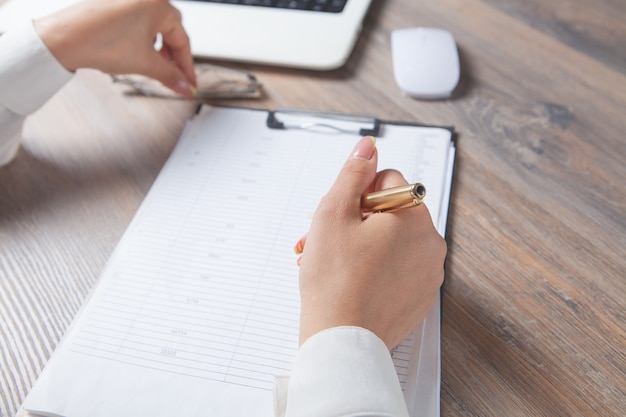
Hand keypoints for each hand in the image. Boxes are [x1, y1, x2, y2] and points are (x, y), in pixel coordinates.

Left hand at [34, 0, 195, 97]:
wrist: (64, 39)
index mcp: (159, 5)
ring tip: (154, 69)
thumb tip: (184, 86)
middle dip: (173, 58)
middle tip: (175, 78)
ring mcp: (129, 0)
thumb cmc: (100, 42)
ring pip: (154, 28)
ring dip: (158, 51)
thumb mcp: (145, 64)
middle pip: (171, 32)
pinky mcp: (114, 5)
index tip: (189, 83)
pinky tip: (137, 55)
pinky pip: (138, 24)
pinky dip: (143, 42)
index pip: (183, 40)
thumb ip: (171, 76)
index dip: (187, 67)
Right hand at [296, 136, 446, 348]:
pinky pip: (399, 269)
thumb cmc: (334, 279)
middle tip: (329, 240)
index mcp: (414, 216)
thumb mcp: (334, 212)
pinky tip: (353, 281)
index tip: (341, 216)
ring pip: (393, 242)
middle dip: (358, 220)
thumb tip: (368, 146)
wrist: (342, 339)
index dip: (357, 194)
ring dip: (364, 244)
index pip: (387, 181)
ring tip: (335, 262)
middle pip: (391, 212)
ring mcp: (428, 273)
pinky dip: (376, 269)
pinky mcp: (420, 297)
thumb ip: (353, 172)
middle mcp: (430, 243)